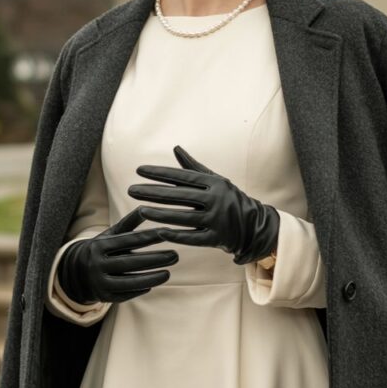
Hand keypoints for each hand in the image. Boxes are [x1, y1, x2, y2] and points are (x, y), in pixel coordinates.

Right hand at [56, 207, 178, 304]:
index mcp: (99, 245)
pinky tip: (153, 284)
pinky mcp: (104, 297)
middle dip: (155, 259)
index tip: (167, 233)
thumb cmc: (101, 249)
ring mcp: (100, 282)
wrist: (75, 272)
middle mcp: (97, 264)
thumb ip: (129, 223)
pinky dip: (140, 290)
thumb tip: (146, 207)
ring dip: (152, 278)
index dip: (149, 237)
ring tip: (168, 273)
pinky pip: (126, 295)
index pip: (128, 240)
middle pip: (131, 262)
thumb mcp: (111, 235)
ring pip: (130, 282)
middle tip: (175, 255)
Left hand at [127, 144, 279, 264]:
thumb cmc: (229, 198)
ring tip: (140, 210)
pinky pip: (193, 238)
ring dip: (161, 214)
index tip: (139, 170)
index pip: (183, 177)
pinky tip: (159, 232)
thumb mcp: (215, 180)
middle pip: (180, 196)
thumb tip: (176, 148)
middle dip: (154, 193)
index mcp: (215, 183)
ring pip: (184, 217)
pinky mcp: (217, 238)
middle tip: (131, 190)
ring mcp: (217, 220)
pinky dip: (177, 235)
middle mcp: (217, 200)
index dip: (160, 173)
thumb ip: (194, 167)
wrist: (255, 225)